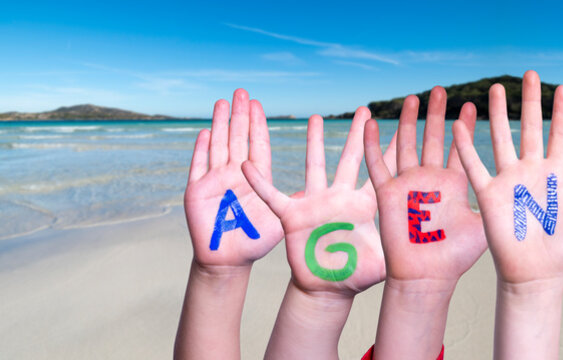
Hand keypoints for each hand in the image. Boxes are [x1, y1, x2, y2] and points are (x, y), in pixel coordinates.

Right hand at [176, 89, 283, 359]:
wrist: (229, 262)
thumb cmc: (256, 242)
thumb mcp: (283, 221)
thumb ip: (300, 206)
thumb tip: (324, 193)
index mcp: (256, 179)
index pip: (258, 146)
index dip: (258, 125)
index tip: (260, 105)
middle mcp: (235, 175)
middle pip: (237, 139)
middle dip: (240, 116)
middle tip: (242, 91)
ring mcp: (215, 182)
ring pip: (218, 147)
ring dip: (220, 125)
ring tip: (222, 102)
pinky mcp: (197, 194)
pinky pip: (198, 168)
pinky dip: (200, 151)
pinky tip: (204, 133)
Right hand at [242, 109, 394, 296]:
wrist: (326, 289)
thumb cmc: (356, 276)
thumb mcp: (381, 261)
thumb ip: (394, 248)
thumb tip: (418, 241)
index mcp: (363, 206)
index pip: (379, 173)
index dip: (389, 152)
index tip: (402, 128)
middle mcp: (340, 198)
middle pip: (350, 159)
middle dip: (356, 134)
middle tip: (364, 110)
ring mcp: (316, 204)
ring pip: (315, 166)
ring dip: (314, 143)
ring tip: (315, 118)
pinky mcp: (293, 216)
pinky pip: (272, 196)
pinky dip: (260, 182)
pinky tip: (246, 165)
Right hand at [363, 87, 486, 358]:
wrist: (427, 278)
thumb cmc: (457, 258)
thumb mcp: (487, 225)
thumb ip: (504, 204)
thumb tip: (538, 192)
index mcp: (456, 184)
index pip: (461, 147)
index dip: (466, 126)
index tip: (473, 102)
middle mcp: (432, 180)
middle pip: (434, 138)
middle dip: (437, 114)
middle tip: (441, 89)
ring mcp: (410, 184)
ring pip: (408, 144)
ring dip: (409, 121)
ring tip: (413, 97)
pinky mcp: (389, 194)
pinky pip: (378, 165)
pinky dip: (374, 144)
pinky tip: (369, 122)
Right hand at [452, 70, 562, 358]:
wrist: (537, 276)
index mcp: (556, 175)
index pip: (560, 135)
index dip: (562, 113)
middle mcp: (532, 172)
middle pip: (530, 128)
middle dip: (530, 101)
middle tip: (530, 74)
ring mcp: (509, 181)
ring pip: (503, 139)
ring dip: (500, 114)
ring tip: (497, 89)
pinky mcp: (490, 196)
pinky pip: (475, 168)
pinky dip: (467, 148)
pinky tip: (460, 126)